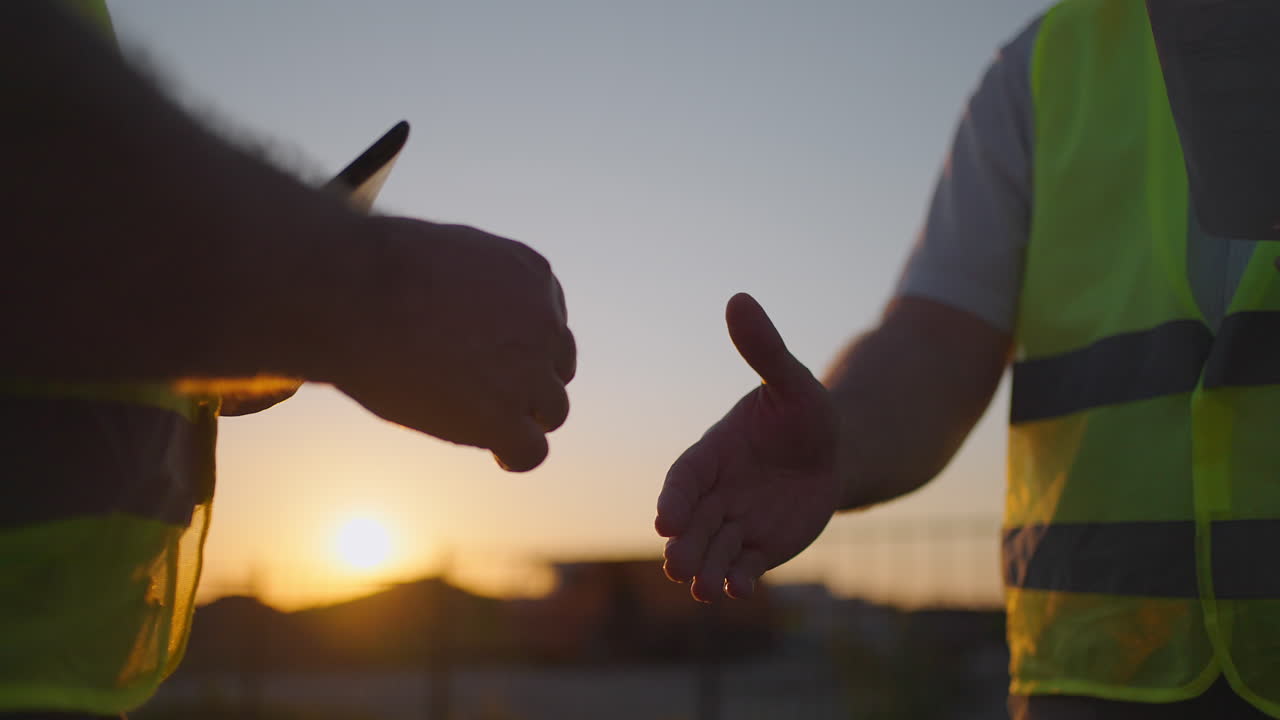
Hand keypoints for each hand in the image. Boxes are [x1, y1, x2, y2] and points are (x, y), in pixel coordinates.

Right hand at [329, 216, 575, 471]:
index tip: (487, 357)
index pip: (550, 325)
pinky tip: (498, 453)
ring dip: (525, 418)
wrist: (355, 296)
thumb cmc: (380, 272)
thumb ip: (475, 286)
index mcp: (534, 277)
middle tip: (483, 391)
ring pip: (553, 410)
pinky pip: (532, 450)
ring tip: (484, 422)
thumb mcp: (446, 258)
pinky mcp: (503, 417)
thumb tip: (467, 314)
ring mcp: (529, 372)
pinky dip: (517, 456)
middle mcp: (544, 323)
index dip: (521, 347)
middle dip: (528, 382)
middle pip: (556, 367)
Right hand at [656, 293, 840, 600]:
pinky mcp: (759, 549)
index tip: (666, 518)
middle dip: (684, 546)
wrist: (835, 451)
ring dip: (705, 572)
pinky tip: (740, 591)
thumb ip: (763, 349)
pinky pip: (743, 568)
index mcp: (711, 455)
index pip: (684, 479)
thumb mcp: (790, 380)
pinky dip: (738, 581)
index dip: (674, 498)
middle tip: (678, 566)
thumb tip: (739, 298)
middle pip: (690, 525)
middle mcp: (716, 495)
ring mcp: (735, 525)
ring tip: (705, 590)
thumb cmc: (805, 411)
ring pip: (712, 552)